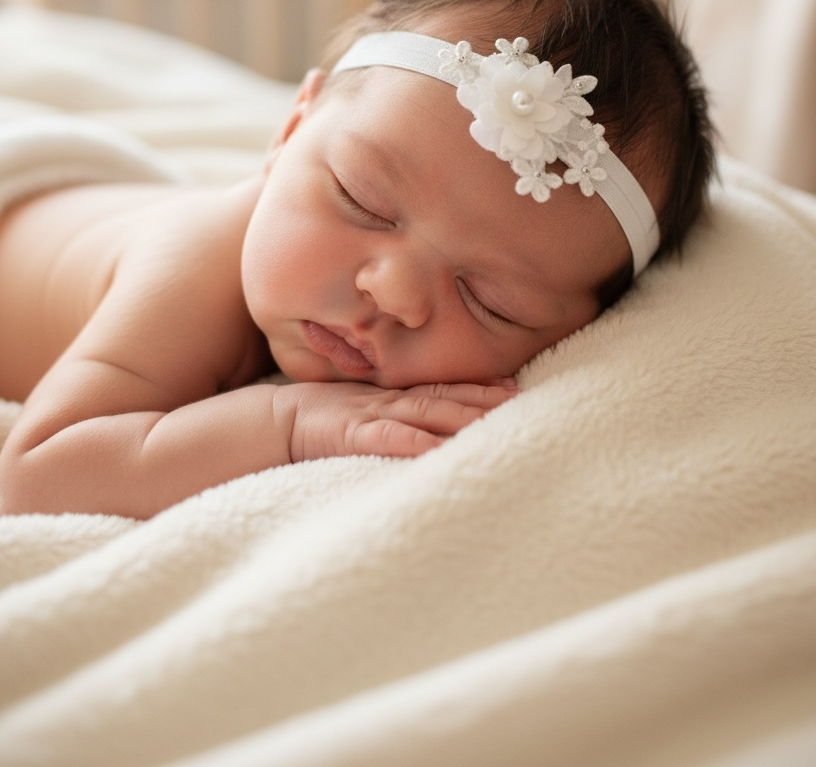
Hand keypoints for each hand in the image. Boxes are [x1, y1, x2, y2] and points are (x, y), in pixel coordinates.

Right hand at [285, 380, 516, 461]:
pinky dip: (412, 442)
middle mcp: (390, 403)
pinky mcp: (351, 435)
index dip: (478, 387)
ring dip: (459, 415)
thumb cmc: (322, 420)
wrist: (275, 421)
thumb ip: (394, 415)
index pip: (443, 389)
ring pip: (424, 413)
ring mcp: (372, 416)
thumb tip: (430, 431)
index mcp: (393, 398)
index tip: (513, 387)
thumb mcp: (364, 413)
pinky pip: (386, 438)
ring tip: (492, 420)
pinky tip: (435, 448)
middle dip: (482, 399)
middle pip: (444, 398)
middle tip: (520, 400)